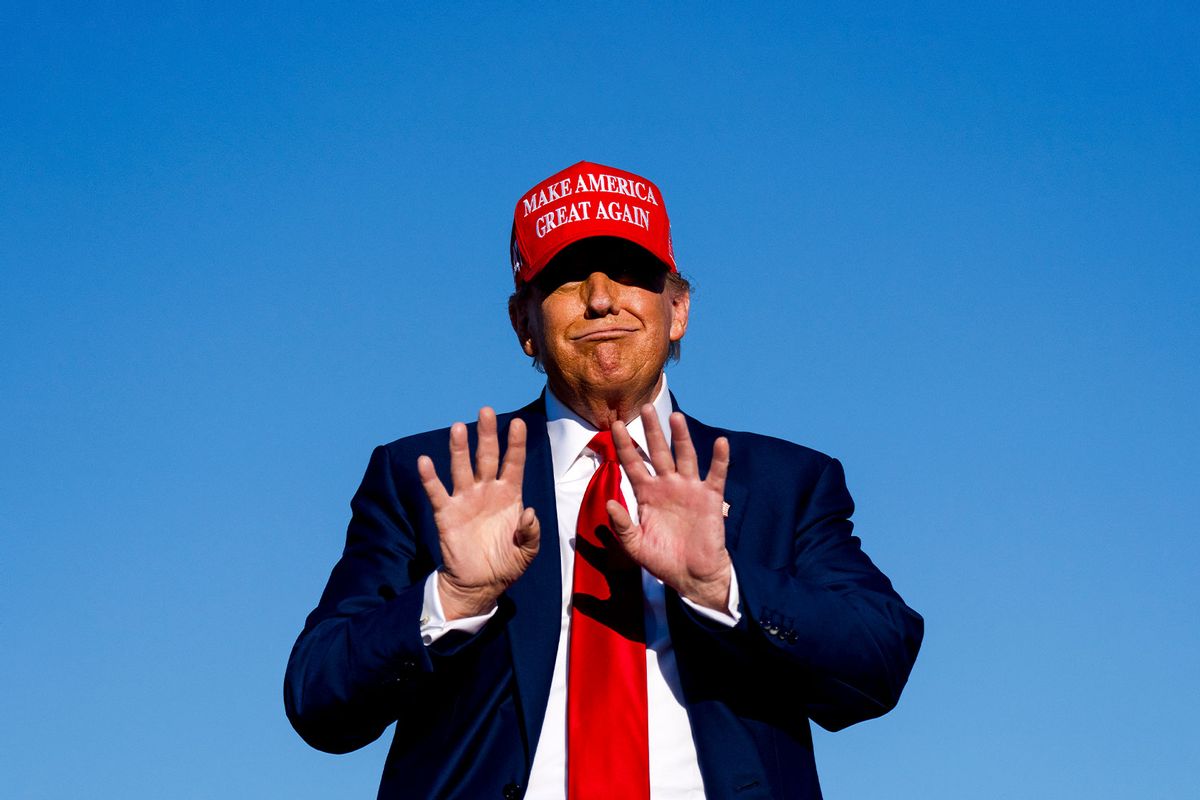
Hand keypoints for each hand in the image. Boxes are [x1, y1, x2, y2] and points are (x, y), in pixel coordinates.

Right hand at [417, 408, 539, 619]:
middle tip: (485, 411)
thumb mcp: (528, 551)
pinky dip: (430, 478)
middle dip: (486, 435)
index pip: (513, 463)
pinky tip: (425, 461)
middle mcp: (487, 491)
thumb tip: (530, 513)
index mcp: (509, 495)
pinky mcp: (446, 513)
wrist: (480, 584)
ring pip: (462, 468)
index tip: (517, 423)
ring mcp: (465, 500)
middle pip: (486, 457)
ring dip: (459, 449)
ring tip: (457, 428)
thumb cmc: (507, 563)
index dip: (515, 444)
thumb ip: (532, 532)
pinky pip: (437, 493)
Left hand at [608, 406, 731, 611]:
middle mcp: (667, 485)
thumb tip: (609, 503)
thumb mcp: (635, 545)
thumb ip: (621, 525)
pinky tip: (721, 443)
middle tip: (644, 407)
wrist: (692, 576)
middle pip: (658, 452)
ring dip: (681, 437)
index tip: (616, 425)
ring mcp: (689, 489)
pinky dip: (719, 459)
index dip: (625, 445)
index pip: (633, 464)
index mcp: (647, 494)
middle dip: (651, 430)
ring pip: (684, 456)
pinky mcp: (710, 498)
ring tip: (675, 417)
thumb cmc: (662, 560)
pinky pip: (716, 475)